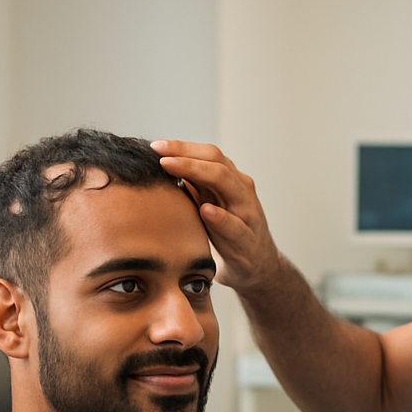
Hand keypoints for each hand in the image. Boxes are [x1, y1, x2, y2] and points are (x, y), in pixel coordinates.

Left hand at [151, 140, 280, 290]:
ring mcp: (247, 212)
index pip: (208, 153)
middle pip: (216, 161)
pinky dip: (220, 217)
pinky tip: (205, 210)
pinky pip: (236, 225)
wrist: (256, 265)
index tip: (155, 146)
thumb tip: (163, 166)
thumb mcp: (208, 205)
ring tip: (170, 166)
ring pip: (226, 183)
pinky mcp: (248, 239)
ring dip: (196, 172)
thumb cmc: (227, 232)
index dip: (181, 147)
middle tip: (158, 153)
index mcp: (231, 179)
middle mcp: (241, 189)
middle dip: (184, 154)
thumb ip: (192, 187)